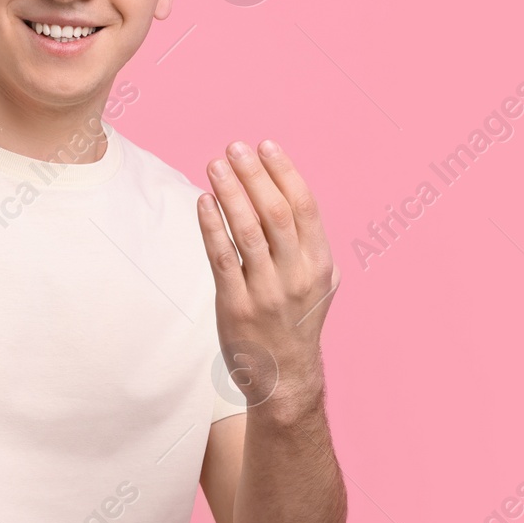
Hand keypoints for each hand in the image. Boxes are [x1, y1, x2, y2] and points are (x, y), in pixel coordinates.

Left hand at [198, 140, 338, 417]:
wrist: (284, 377)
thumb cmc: (297, 320)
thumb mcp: (319, 282)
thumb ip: (310, 242)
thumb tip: (291, 192)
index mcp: (320, 264)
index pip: (304, 207)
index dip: (284, 172)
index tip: (265, 145)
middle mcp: (297, 276)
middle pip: (275, 213)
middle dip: (254, 175)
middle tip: (234, 147)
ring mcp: (266, 292)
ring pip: (247, 231)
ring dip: (230, 192)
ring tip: (214, 164)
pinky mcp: (236, 306)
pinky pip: (222, 258)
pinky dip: (212, 226)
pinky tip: (203, 201)